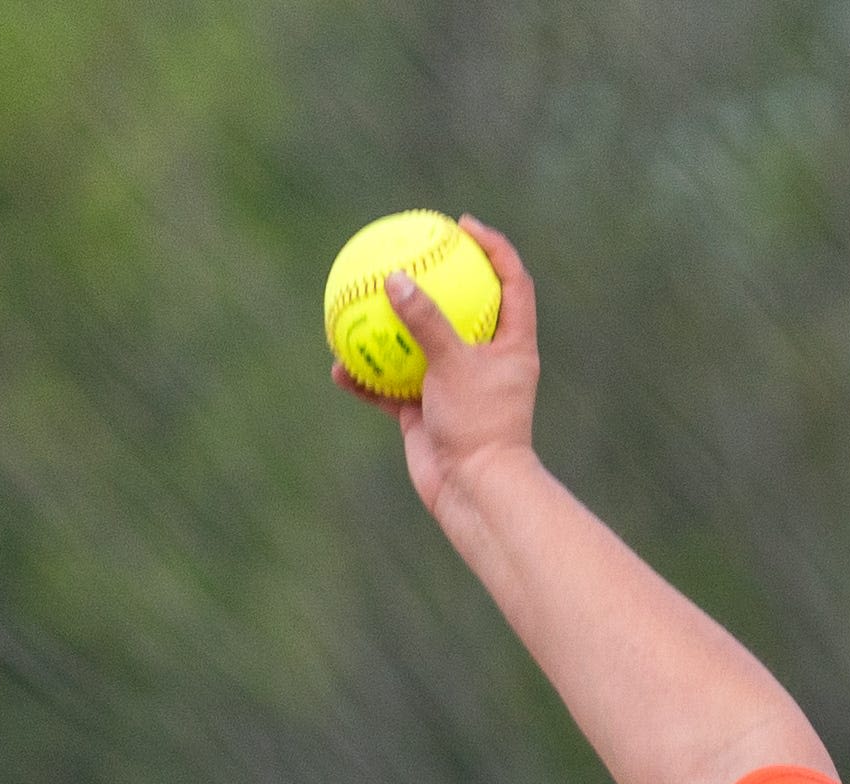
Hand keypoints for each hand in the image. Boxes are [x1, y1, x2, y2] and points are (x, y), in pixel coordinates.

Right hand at [332, 217, 539, 518]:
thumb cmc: (479, 426)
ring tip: (360, 303)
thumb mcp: (454, 365)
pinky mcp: (427, 413)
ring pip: (418, 348)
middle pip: (463, 308)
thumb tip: (395, 279)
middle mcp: (485, 362)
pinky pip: (391, 387)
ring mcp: (454, 387)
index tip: (463, 226)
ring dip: (390, 329)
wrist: (474, 492)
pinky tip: (337, 366)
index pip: (511, 283)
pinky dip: (368, 378)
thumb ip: (426, 322)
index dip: (494, 249)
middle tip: (406, 249)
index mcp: (511, 345)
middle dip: (437, 280)